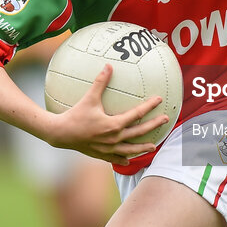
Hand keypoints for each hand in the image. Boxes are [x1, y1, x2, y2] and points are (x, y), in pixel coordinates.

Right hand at [46, 64, 170, 165]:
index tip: (159, 100)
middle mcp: (114, 138)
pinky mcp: (101, 155)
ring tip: (153, 146)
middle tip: (165, 119)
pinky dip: (123, 159)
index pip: (136, 114)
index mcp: (114, 125)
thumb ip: (100, 82)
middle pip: (139, 132)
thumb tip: (108, 66)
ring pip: (130, 149)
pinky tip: (129, 160)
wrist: (61, 134)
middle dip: (154, 125)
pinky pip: (115, 158)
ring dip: (142, 148)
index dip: (149, 106)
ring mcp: (108, 149)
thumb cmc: (75, 115)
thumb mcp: (89, 97)